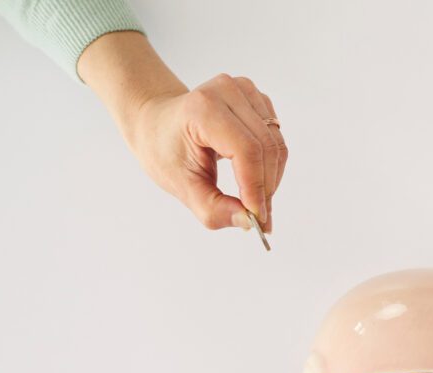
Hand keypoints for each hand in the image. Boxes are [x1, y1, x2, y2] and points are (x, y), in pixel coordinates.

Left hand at [78, 32, 286, 232]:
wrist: (156, 121)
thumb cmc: (163, 149)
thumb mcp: (181, 185)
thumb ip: (213, 208)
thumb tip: (248, 222)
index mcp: (202, 109)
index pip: (245, 150)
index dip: (255, 187)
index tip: (258, 219)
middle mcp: (227, 92)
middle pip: (265, 148)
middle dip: (266, 189)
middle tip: (260, 219)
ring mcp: (245, 91)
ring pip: (276, 145)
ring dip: (271, 179)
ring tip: (255, 200)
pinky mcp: (257, 99)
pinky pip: (276, 138)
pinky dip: (271, 165)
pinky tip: (254, 177)